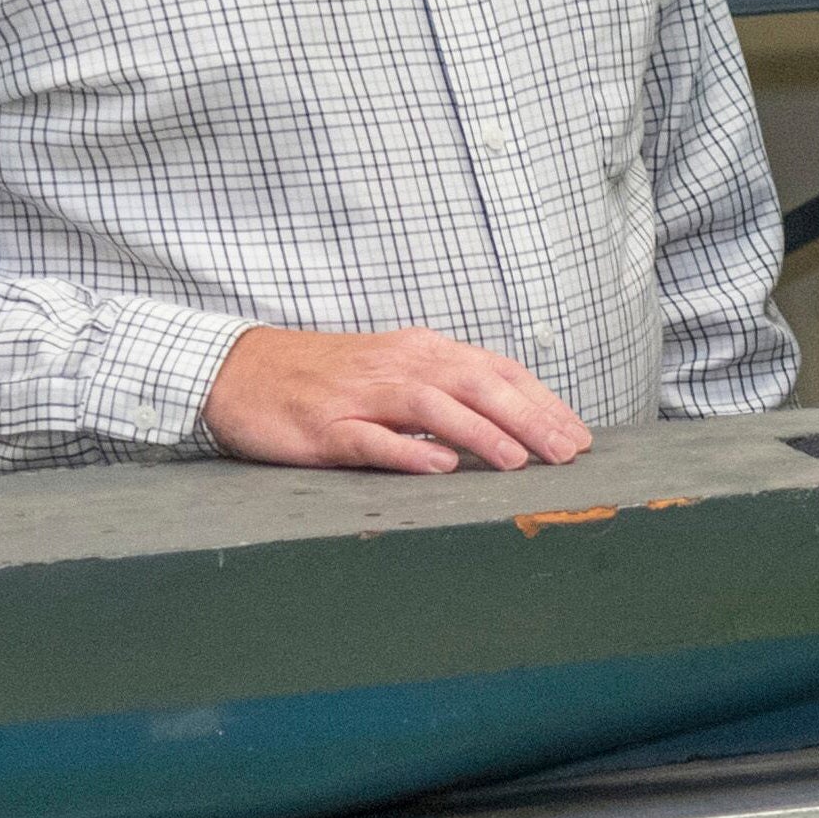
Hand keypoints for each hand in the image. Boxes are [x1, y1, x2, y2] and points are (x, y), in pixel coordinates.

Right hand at [202, 326, 592, 472]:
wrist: (240, 371)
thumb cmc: (326, 378)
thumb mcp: (394, 371)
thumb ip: (446, 390)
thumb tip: (511, 421)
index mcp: (421, 351)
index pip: (495, 370)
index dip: (541, 401)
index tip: (578, 435)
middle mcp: (398, 365)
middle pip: (474, 384)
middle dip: (527, 418)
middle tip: (567, 453)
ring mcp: (360, 396)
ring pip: (431, 407)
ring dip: (480, 432)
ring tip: (519, 461)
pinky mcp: (324, 427)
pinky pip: (372, 439)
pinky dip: (408, 451)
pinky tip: (440, 466)